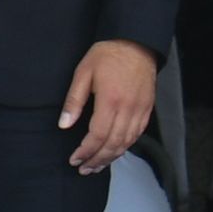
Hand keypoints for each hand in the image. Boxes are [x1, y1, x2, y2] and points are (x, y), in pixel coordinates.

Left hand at [58, 39, 158, 173]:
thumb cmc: (108, 54)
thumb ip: (74, 101)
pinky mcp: (147, 108)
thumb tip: (64, 124)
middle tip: (84, 168)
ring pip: (127, 141)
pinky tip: (116, 150)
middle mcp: (128, 108)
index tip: (75, 158)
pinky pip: (138, 133)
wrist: (137, 42)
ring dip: (112, 156)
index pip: (97, 135)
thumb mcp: (83, 73)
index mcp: (110, 100)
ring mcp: (140, 109)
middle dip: (97, 159)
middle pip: (113, 143)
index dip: (86, 151)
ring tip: (98, 165)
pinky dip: (126, 145)